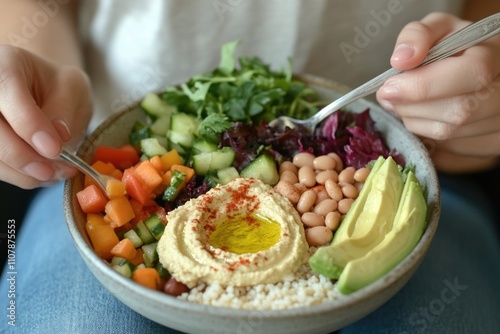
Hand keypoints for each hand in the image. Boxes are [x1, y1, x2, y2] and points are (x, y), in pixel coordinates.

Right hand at [0, 45, 92, 187]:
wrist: (44, 97)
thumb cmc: (58, 88)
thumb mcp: (72, 88)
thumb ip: (64, 108)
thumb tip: (58, 136)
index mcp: (4, 64)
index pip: (6, 90)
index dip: (28, 124)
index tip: (54, 149)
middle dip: (23, 155)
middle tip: (55, 170)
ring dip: (24, 171)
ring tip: (56, 173)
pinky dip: (21, 176)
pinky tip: (44, 174)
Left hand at [376, 12, 499, 172]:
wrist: (470, 67)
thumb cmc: (453, 46)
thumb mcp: (436, 28)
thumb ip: (417, 36)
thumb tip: (401, 60)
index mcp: (495, 55)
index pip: (471, 75)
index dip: (424, 86)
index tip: (389, 88)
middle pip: (457, 112)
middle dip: (411, 106)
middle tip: (390, 95)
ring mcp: (498, 122)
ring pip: (447, 133)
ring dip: (413, 120)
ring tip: (407, 102)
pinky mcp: (487, 144)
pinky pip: (445, 148)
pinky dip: (424, 132)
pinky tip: (423, 115)